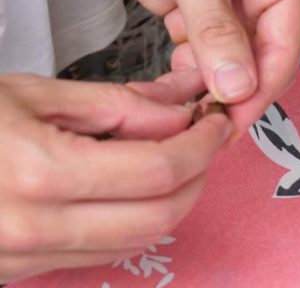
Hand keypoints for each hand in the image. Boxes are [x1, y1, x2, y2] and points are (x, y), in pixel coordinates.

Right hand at [0, 71, 228, 282]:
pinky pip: (98, 254)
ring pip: (134, 241)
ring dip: (170, 202)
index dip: (202, 145)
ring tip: (171, 159)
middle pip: (161, 214)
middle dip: (197, 176)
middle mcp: (34, 227)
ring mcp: (23, 259)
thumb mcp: (34, 94)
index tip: (216, 122)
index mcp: (40, 173)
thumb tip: (181, 114)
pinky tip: (128, 188)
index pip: (161, 170)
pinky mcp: (16, 274)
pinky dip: (130, 222)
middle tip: (203, 140)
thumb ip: (118, 106)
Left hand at [78, 0, 299, 132]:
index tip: (231, 125)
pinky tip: (165, 88)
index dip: (261, 88)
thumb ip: (215, 30)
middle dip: (232, 90)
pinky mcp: (199, 3)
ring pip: (230, 59)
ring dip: (205, 86)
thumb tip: (239, 87)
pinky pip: (201, 51)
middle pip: (261, 56)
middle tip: (199, 127)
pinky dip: (185, 72)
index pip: (285, 42)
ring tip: (172, 109)